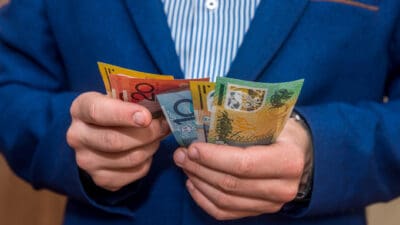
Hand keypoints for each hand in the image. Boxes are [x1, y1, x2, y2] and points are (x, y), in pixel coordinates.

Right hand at [67, 92, 168, 190]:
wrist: (98, 135)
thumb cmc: (114, 111)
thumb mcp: (118, 98)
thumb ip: (134, 100)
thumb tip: (164, 105)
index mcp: (81, 108)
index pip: (97, 111)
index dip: (123, 114)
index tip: (146, 116)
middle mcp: (77, 136)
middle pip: (115, 140)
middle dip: (147, 134)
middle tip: (164, 126)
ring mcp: (87, 161)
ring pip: (129, 159)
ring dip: (151, 147)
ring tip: (158, 137)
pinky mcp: (100, 179)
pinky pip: (134, 173)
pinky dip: (147, 162)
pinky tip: (148, 150)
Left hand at [173, 119, 311, 219]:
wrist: (302, 156)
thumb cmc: (282, 133)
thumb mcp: (271, 120)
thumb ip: (244, 122)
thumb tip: (203, 113)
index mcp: (287, 160)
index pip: (244, 164)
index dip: (213, 157)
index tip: (192, 147)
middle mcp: (282, 188)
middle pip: (230, 184)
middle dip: (200, 168)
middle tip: (181, 154)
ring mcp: (270, 205)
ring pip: (224, 200)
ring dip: (198, 182)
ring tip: (184, 165)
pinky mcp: (259, 212)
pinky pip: (225, 213)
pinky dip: (203, 199)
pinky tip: (192, 183)